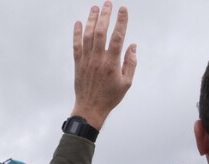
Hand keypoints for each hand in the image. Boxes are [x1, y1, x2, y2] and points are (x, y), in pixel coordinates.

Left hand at [71, 2, 136, 129]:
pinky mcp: (78, 64)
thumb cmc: (110, 97)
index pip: (117, 37)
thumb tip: (132, 46)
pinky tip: (79, 23)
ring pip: (88, 36)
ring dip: (91, 20)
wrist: (90, 109)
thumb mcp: (126, 83)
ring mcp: (86, 60)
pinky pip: (76, 45)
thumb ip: (130, 63)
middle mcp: (98, 59)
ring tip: (95, 8)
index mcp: (112, 63)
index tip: (123, 9)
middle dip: (105, 15)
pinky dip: (77, 33)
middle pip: (101, 32)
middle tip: (108, 3)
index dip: (121, 21)